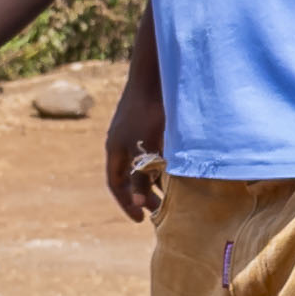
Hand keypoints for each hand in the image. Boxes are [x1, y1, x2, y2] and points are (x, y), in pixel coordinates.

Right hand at [105, 46, 166, 222]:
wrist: (157, 76)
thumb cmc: (149, 112)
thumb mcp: (144, 148)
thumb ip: (141, 175)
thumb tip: (138, 203)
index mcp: (115, 149)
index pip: (115, 183)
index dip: (126, 202)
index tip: (140, 218)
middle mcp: (122, 142)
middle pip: (130, 175)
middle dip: (143, 194)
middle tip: (160, 210)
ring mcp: (136, 131)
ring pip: (144, 163)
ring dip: (155, 180)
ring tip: (173, 194)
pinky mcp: (151, 122)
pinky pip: (154, 150)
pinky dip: (163, 163)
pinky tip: (179, 169)